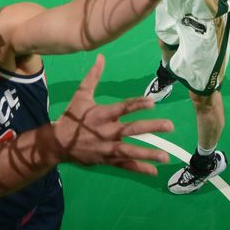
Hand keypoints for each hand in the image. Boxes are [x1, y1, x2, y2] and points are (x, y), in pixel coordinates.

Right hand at [53, 54, 172, 175]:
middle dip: (151, 127)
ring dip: (148, 153)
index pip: (122, 108)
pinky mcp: (107, 160)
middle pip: (131, 129)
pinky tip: (153, 172)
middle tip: (170, 126)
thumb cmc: (73, 116)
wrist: (59, 143)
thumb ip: (93, 76)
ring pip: (130, 151)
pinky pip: (124, 165)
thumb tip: (101, 57)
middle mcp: (106, 131)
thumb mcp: (81, 94)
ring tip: (165, 155)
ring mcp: (107, 147)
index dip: (137, 105)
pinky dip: (139, 169)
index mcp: (101, 114)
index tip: (152, 102)